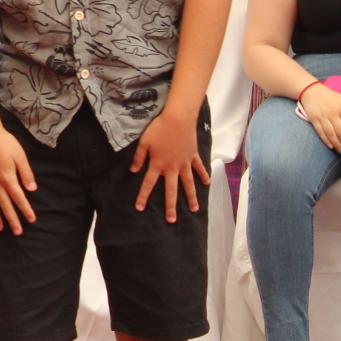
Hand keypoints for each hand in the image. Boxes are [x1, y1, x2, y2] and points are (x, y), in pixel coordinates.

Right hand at [0, 122, 37, 233]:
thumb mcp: (20, 156)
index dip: (26, 210)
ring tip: (0, 228)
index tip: (32, 220)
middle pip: (5, 205)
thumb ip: (26, 173)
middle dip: (12, 219)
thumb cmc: (5, 143)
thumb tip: (32, 189)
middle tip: (18, 232)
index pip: (19, 198)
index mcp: (8, 178)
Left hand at [131, 108, 208, 222]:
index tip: (139, 208)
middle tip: (171, 220)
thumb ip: (138, 158)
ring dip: (191, 197)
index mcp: (158, 165)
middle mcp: (172, 168)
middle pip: (171, 190)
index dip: (143, 196)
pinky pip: (199, 168)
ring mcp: (184, 163)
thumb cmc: (158, 129)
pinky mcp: (193, 156)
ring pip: (188, 184)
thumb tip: (133, 171)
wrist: (178, 119)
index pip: (148, 184)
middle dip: (171, 206)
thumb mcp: (144, 142)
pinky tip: (207, 184)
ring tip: (194, 210)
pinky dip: (204, 176)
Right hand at [297, 82, 340, 153]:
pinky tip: (330, 146)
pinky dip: (325, 139)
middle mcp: (333, 113)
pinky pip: (320, 131)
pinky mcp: (313, 118)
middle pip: (340, 132)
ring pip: (330, 133)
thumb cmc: (331, 97)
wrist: (312, 91)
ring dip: (336, 144)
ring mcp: (322, 116)